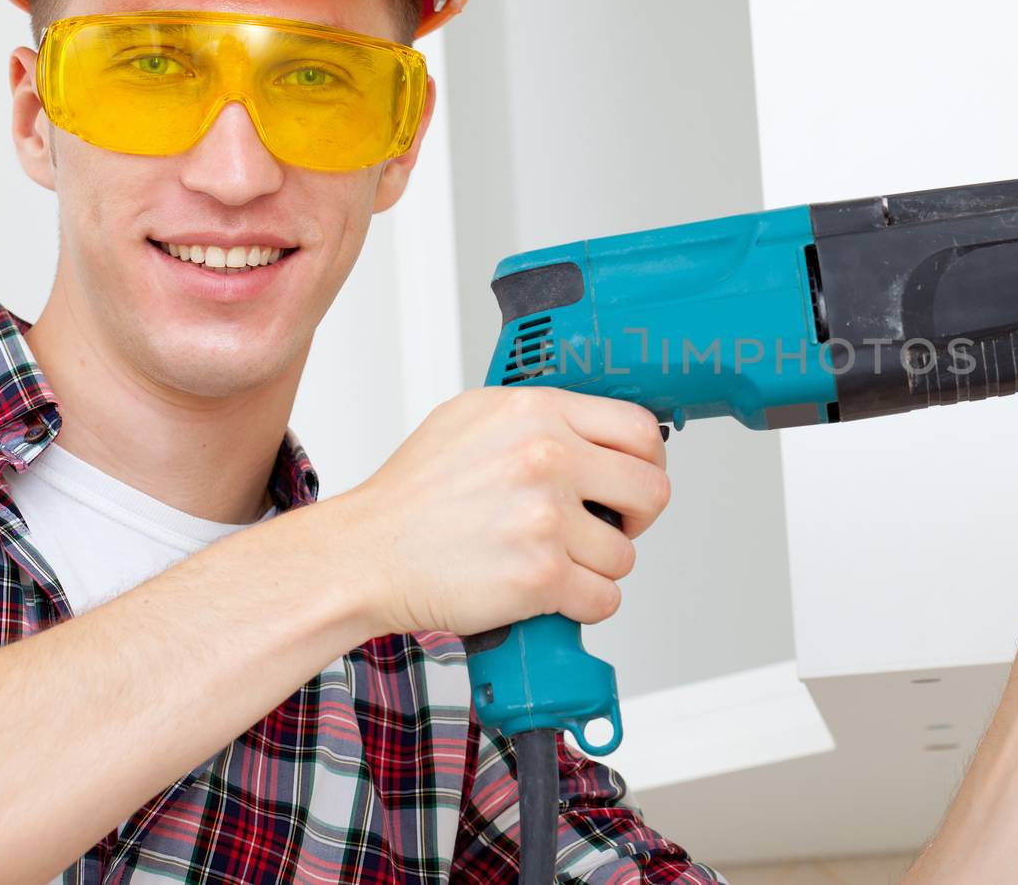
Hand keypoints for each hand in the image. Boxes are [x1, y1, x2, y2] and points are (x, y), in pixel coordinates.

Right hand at [330, 386, 669, 637]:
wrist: (364, 554)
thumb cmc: (413, 496)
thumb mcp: (472, 421)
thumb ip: (541, 420)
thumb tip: (600, 434)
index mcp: (536, 412)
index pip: (638, 427)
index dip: (648, 460)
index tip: (633, 479)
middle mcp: (545, 457)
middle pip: (652, 491)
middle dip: (636, 518)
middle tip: (607, 526)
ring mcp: (545, 517)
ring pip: (625, 554)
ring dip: (597, 567)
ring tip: (552, 561)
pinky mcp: (541, 575)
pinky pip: (604, 598)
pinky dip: (582, 605)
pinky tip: (548, 593)